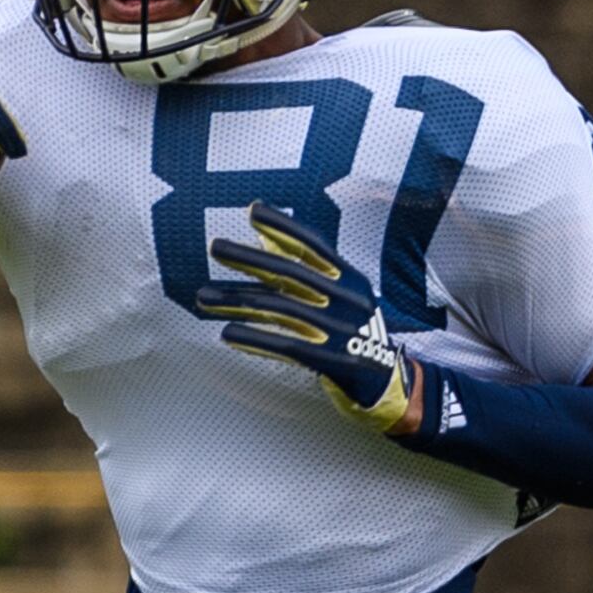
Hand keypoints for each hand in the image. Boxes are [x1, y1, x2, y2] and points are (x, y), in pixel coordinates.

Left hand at [190, 202, 424, 433]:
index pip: (315, 246)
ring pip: (281, 309)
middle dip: (250, 258)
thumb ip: (307, 271)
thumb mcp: (342, 295)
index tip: (253, 211)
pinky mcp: (334, 360)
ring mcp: (341, 330)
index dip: (285, 227)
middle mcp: (347, 300)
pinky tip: (228, 333)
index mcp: (351, 279)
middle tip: (216, 247)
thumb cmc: (354, 332)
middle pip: (291, 273)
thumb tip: (264, 239)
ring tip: (204, 297)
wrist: (389, 381)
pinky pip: (288, 346)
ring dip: (238, 300)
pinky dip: (255, 339)